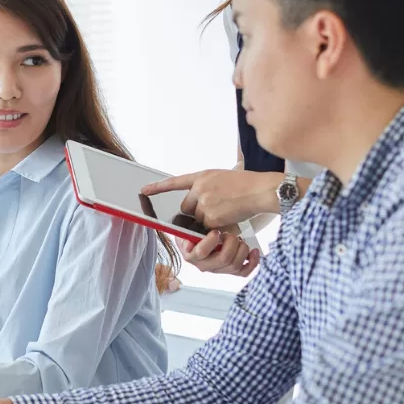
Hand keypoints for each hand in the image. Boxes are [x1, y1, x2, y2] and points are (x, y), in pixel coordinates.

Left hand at [142, 169, 279, 228]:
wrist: (260, 190)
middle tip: (216, 207)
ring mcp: (204, 202)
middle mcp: (199, 188)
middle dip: (196, 211)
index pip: (174, 181)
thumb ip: (204, 188)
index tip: (143, 190)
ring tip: (227, 209)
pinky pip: (207, 227)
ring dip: (208, 219)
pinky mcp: (210, 217)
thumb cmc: (245, 185)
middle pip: (186, 207)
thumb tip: (193, 206)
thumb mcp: (220, 178)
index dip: (157, 187)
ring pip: (197, 218)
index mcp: (202, 176)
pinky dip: (217, 227)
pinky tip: (229, 217)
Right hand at [175, 227, 259, 276]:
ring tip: (239, 239)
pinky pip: (244, 272)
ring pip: (235, 265)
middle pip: (223, 259)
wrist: (198, 241)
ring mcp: (218, 269)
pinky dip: (252, 262)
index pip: (200, 252)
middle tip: (230, 234)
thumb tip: (189, 238)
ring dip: (241, 249)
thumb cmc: (193, 234)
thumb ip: (187, 231)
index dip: (210, 242)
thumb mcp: (186, 229)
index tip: (216, 232)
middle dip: (231, 243)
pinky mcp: (230, 271)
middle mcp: (204, 265)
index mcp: (192, 255)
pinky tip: (253, 251)